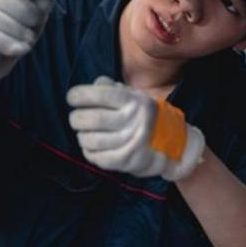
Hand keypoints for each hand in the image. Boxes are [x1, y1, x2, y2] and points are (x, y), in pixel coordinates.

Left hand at [66, 76, 204, 180]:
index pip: (100, 95)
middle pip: (91, 119)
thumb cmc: (147, 117)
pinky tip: (90, 145)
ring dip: (81, 135)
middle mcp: (133, 121)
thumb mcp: (136, 97)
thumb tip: (92, 86)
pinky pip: (96, 157)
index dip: (80, 95)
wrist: (174, 145)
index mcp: (135, 101)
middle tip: (75, 117)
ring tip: (83, 132)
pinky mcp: (126, 160)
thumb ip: (113, 89)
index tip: (71, 97)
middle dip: (76, 117)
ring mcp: (130, 142)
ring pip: (90, 139)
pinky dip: (88, 150)